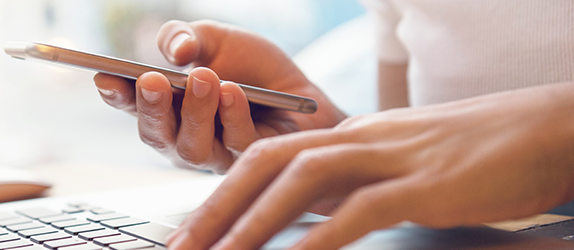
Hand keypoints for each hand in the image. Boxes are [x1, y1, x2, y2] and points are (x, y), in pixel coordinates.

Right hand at [94, 20, 344, 172]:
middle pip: (156, 135)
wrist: (301, 88)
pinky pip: (237, 145)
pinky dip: (233, 117)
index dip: (116, 95)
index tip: (104, 77)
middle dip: (151, 108)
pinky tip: (233, 93)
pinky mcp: (250, 160)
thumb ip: (187, 38)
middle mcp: (183, 135)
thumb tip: (177, 51)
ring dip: (195, 112)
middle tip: (152, 81)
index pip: (133, 106)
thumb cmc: (252, 68)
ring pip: (193, 147)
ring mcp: (215, 154)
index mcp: (167, 108)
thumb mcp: (216, 38)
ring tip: (204, 79)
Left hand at [166, 82, 573, 248]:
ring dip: (253, 224)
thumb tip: (312, 221)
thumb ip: (354, 187)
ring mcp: (391, 157)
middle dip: (217, 209)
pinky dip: (321, 240)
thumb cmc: (476, 154)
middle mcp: (359, 139)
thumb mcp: (401, 166)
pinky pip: (362, 210)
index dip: (221, 194)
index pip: (266, 157)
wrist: (548, 130)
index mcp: (348, 136)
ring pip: (302, 181)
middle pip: (267, 164)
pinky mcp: (426, 184)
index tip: (190, 233)